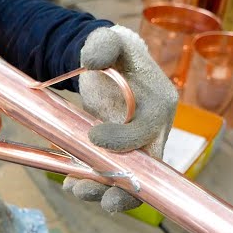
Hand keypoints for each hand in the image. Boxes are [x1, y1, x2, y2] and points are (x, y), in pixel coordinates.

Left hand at [63, 25, 178, 212]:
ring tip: (74, 188)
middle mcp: (156, 128)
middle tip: (85, 190)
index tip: (92, 135)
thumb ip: (102, 45)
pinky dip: (97, 182)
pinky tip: (73, 182)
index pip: (148, 131)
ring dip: (102, 188)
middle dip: (119, 185)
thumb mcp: (107, 42)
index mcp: (159, 103)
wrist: (109, 65)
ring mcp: (142, 143)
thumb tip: (93, 60)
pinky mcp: (126, 151)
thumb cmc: (111, 53)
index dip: (123, 140)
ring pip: (130, 177)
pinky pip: (118, 173)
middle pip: (145, 166)